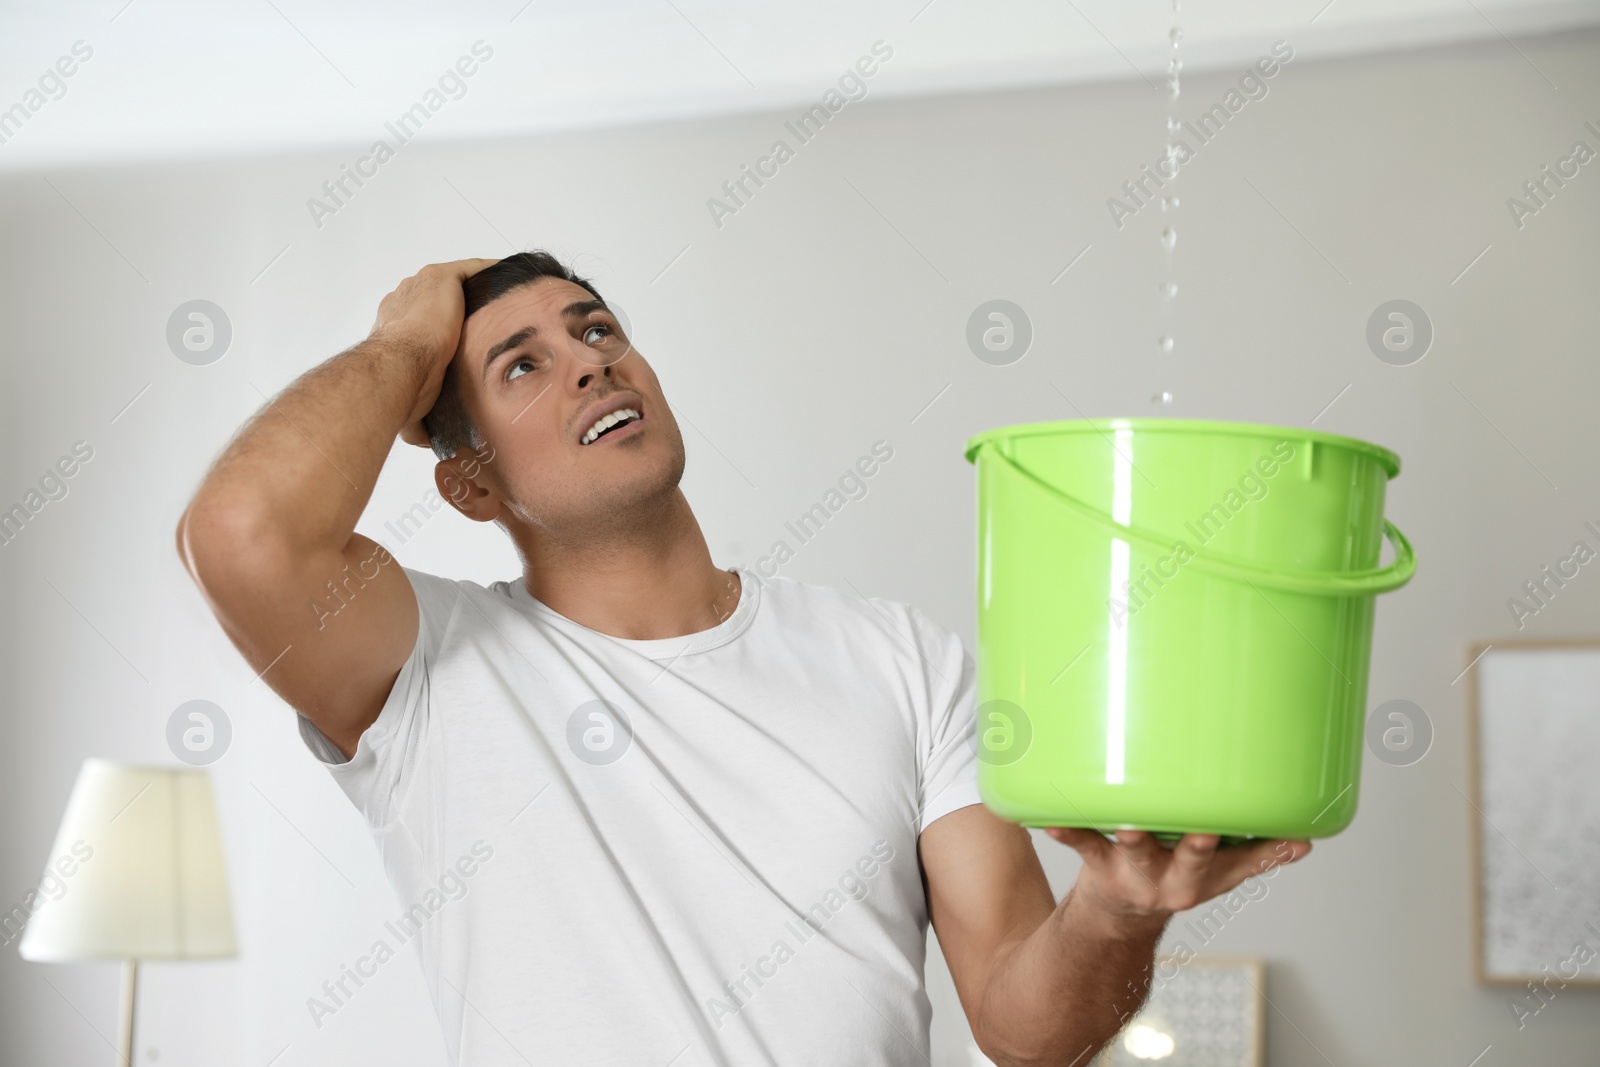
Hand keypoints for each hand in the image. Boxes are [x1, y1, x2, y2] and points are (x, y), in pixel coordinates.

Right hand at [367, 258, 500, 446]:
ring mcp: (419, 285)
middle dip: (462, 309)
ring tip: (506, 300)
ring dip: (478, 289)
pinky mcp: (440, 278)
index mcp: (392, 326)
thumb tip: (429, 442)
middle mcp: (402, 300)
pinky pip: (472, 270)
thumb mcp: (410, 407)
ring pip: (456, 283)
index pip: (421, 321)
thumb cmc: (399, 389)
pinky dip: (491, 273)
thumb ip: (418, 419)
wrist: (398, 369)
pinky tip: (512, 282)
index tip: (465, 341)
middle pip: (439, 299)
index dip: (443, 329)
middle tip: (492, 322)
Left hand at [1045, 828, 1309, 928]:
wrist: (1116, 920)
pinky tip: (1050, 820)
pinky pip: (1083, 843)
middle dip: (1199, 847)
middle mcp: (1174, 878)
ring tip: (1130, 823)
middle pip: (1191, 860)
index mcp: (1207, 876)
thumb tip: (1306, 841)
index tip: (1293, 841)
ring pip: (1137, 851)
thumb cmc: (1171, 877)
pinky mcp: (1099, 863)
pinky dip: (1068, 832)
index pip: (1245, 863)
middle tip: (1206, 831)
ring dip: (1134, 838)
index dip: (1268, 854)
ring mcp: (1136, 871)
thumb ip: (1258, 856)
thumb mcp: (1218, 875)